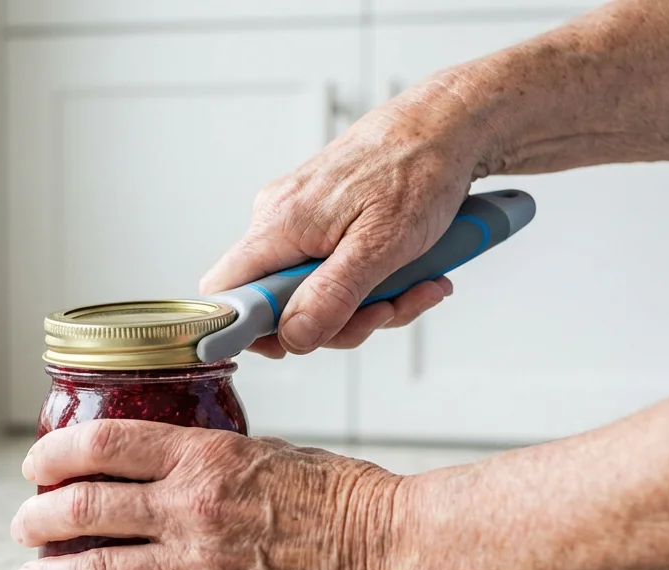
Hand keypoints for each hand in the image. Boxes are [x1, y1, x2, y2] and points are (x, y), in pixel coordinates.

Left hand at [10, 420, 407, 569]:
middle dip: (39, 518)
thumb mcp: (270, 453)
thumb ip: (216, 460)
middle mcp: (190, 507)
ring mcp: (199, 565)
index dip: (56, 454)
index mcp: (204, 456)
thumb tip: (179, 466)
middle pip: (85, 507)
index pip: (104, 444)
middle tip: (24, 525)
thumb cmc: (343, 498)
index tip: (37, 465)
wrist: (390, 551)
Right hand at [199, 78, 496, 356]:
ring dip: (370, 306)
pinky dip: (375, 287)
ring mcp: (300, 224)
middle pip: (279, 307)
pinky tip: (413, 276)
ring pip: (314, 296)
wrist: (443, 128)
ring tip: (417, 285)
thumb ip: (333, 295)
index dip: (248, 330)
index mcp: (279, 224)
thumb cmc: (418, 169)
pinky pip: (334, 276)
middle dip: (340, 322)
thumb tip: (293, 337)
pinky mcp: (322, 227)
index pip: (225, 293)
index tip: (300, 342)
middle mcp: (278, 222)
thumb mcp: (382, 243)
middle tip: (387, 309)